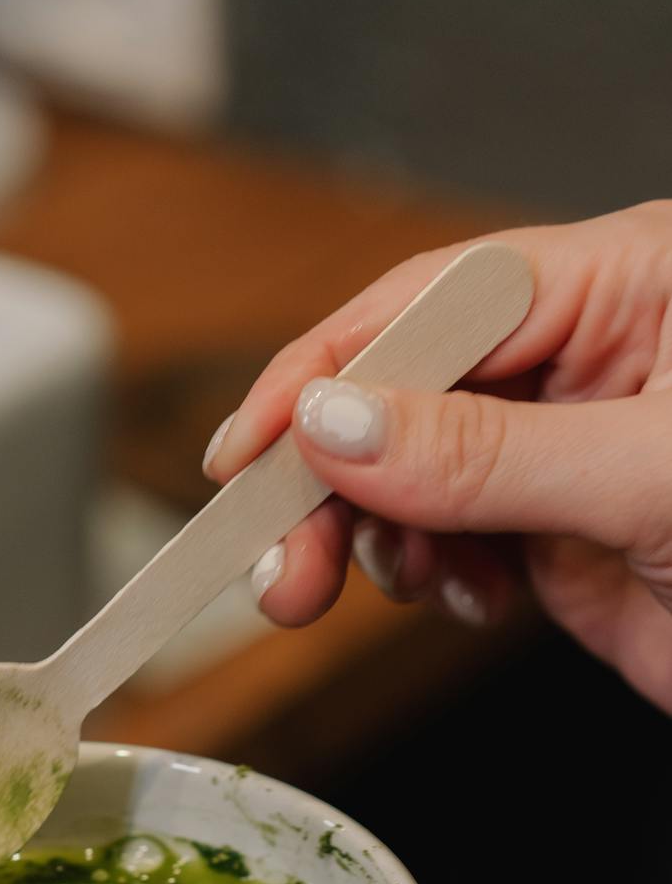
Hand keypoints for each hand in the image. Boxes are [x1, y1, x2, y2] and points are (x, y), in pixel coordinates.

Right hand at [205, 202, 671, 712]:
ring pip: (412, 476)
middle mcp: (582, 356)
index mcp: (620, 285)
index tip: (250, 455)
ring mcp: (565, 446)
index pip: (431, 306)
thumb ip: (483, 452)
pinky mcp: (558, 531)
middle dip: (333, 483)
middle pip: (402, 395)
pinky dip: (432, 576)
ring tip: (402, 592)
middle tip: (279, 572)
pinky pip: (450, 540)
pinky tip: (469, 598)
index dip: (325, 376)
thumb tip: (336, 424)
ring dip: (374, 540)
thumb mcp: (647, 472)